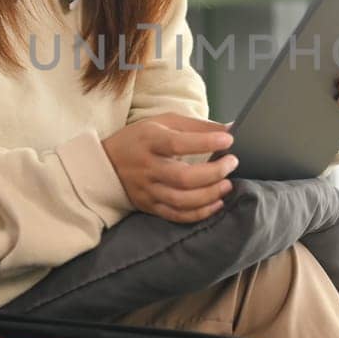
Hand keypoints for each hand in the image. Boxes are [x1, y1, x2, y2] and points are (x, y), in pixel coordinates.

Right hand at [101, 113, 238, 223]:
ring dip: (210, 195)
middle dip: (213, 172)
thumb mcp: (164, 122)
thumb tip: (230, 129)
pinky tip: (216, 203)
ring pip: (181, 200)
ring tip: (227, 185)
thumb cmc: (141, 139)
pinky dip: (199, 213)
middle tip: (232, 163)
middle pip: (183, 177)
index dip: (205, 142)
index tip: (228, 140)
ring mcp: (147, 190)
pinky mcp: (149, 206)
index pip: (178, 143)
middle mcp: (147, 167)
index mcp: (149, 141)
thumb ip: (197, 126)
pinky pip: (176, 215)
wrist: (106, 164)